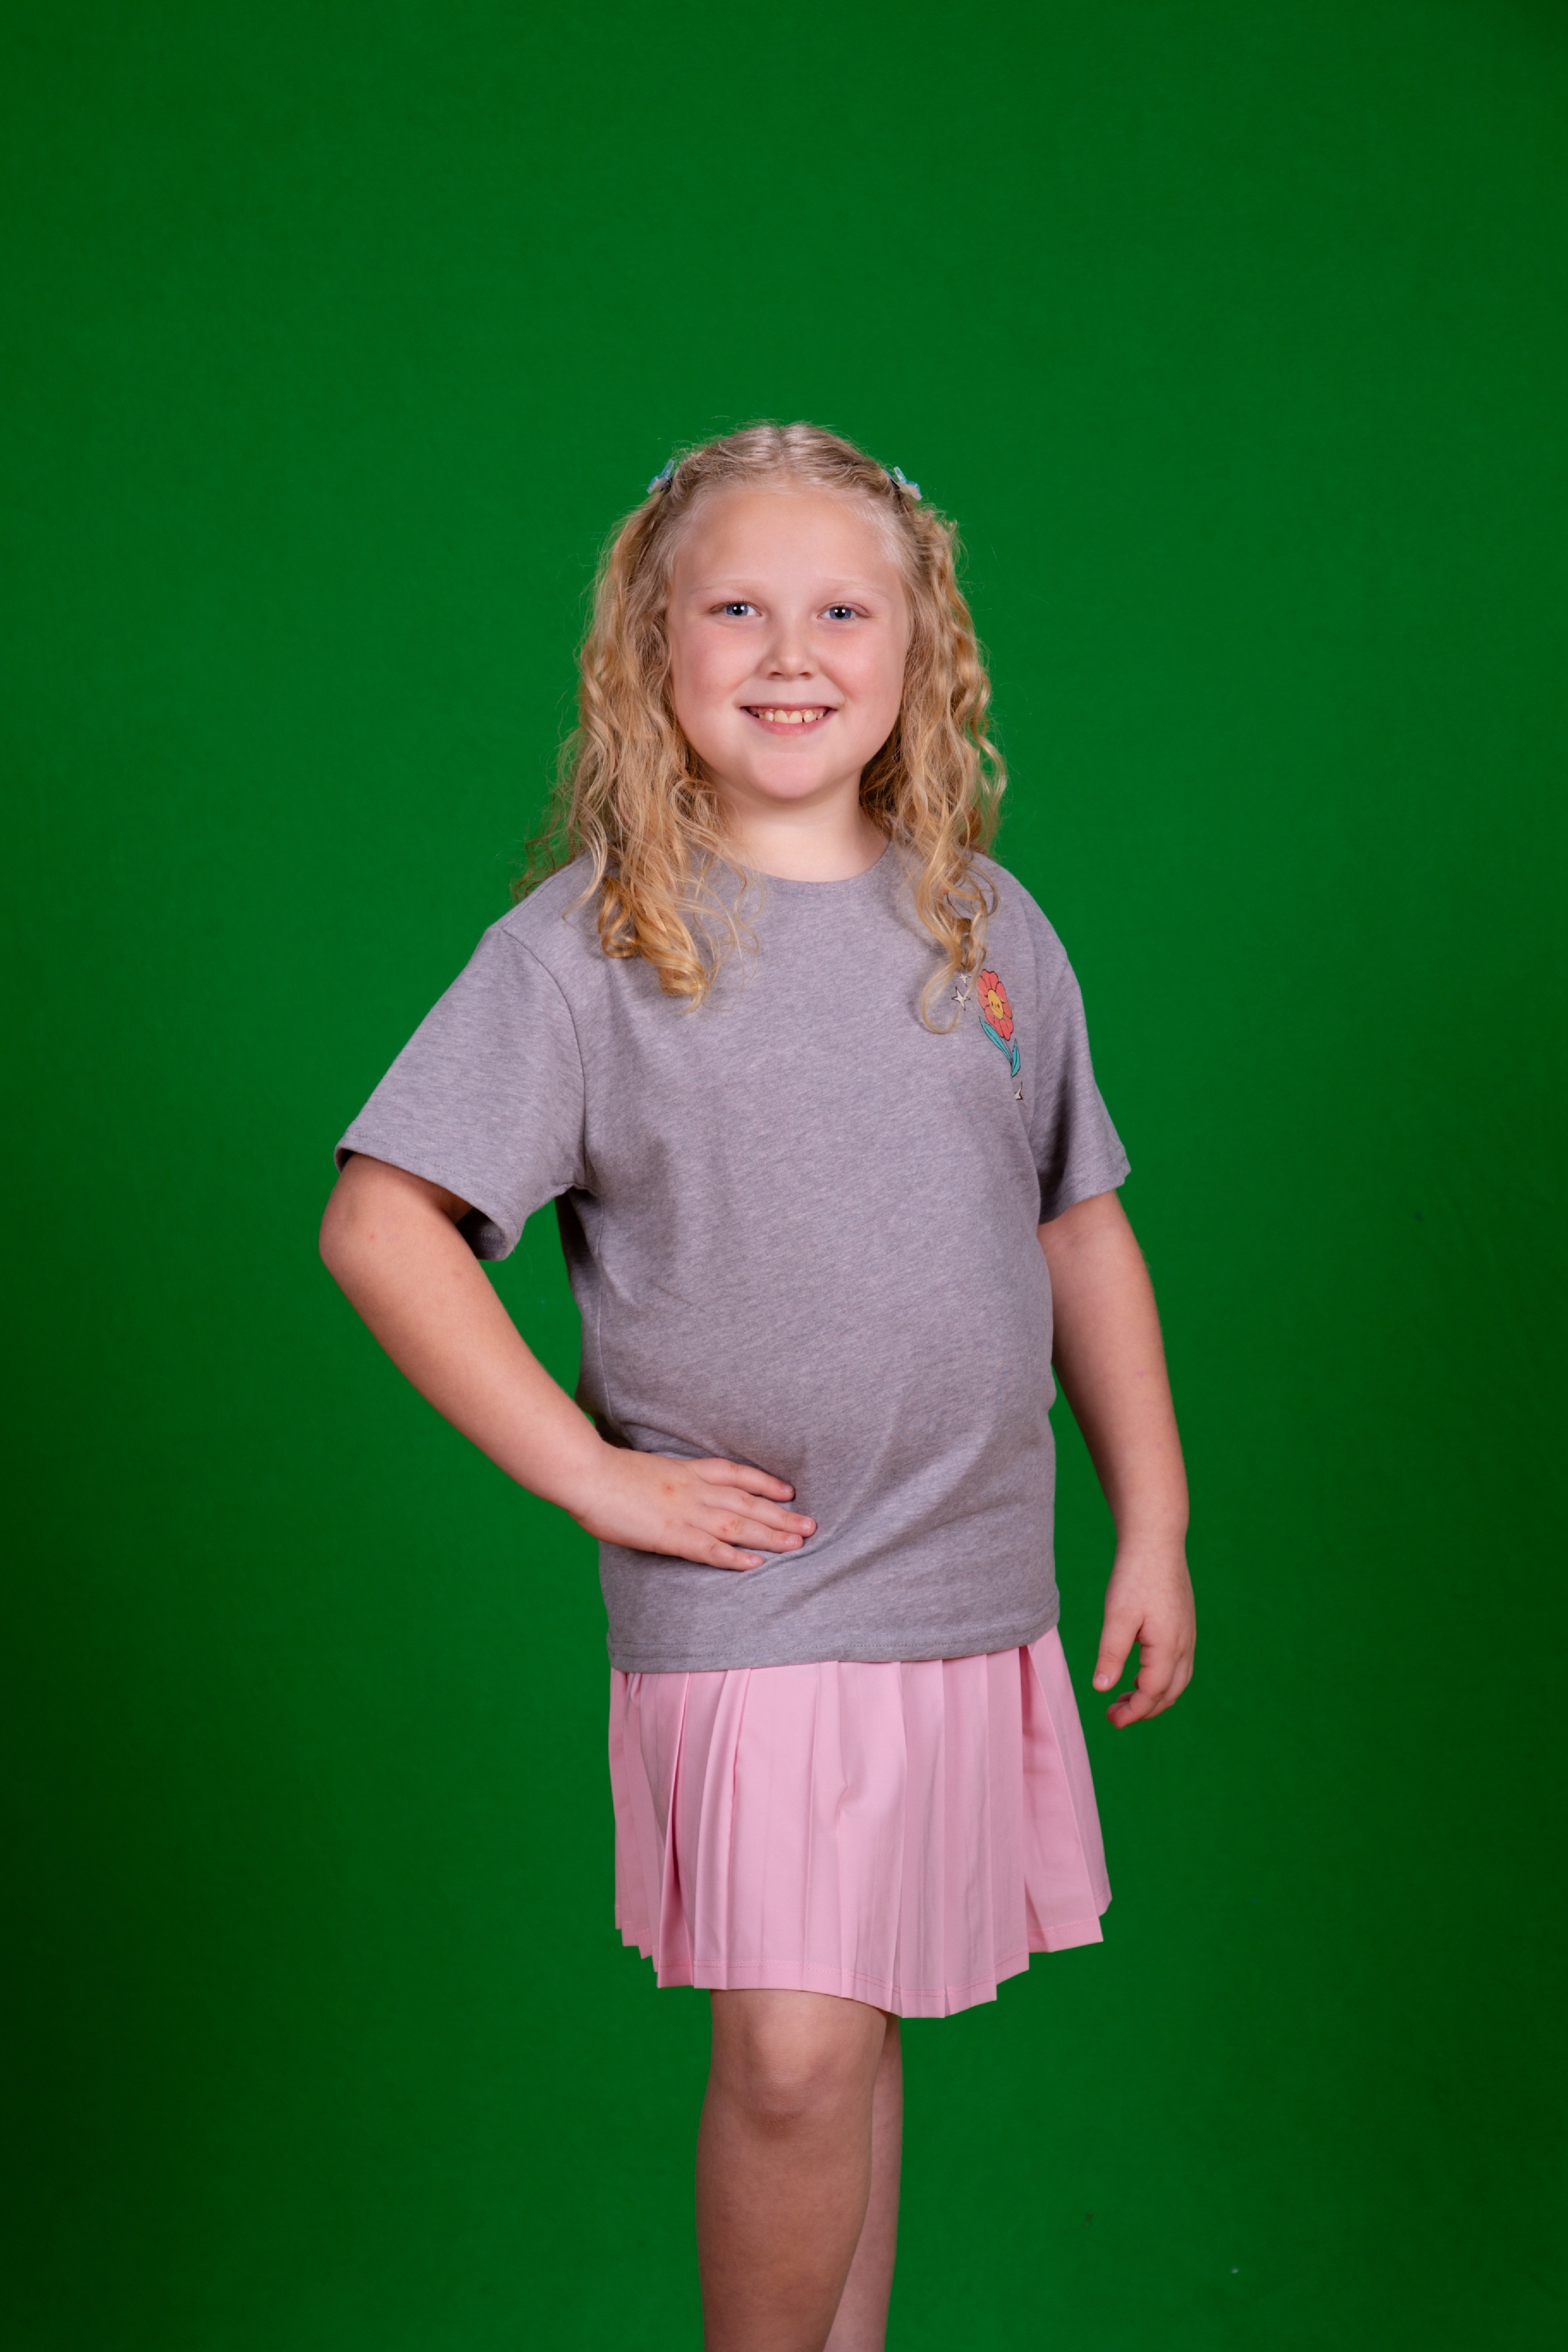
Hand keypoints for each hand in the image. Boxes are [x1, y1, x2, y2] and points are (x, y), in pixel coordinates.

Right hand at [570, 1444, 815, 1569]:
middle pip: (747, 1501)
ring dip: (771, 1534)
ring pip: (739, 1524)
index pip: (735, 1474)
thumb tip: (664, 1488)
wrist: (586, 1473)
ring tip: (799, 1543)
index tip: (788, 1490)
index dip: (765, 1483)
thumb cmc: (603, 1470)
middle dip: (781, 1514)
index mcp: (685, 1470)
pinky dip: (735, 1557)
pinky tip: (756, 1565)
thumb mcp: (642, 1467)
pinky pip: (710, 1549)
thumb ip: (661, 1479)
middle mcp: (693, 1489)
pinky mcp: (671, 1534)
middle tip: (811, 1524)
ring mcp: (685, 1511)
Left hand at [1092, 1540, 1194, 1726]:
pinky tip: (1139, 1675)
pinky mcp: (1184, 1626)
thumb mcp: (1118, 1617)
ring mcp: (1188, 1636)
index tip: (1111, 1720)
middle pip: (1169, 1693)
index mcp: (1168, 1646)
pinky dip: (1160, 1680)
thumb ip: (1111, 1655)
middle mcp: (1184, 1645)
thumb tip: (1102, 1689)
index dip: (1133, 1712)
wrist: (1156, 1542)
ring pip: (1176, 1681)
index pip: (1153, 1693)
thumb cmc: (1135, 1576)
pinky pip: (1178, 1666)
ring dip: (1153, 1697)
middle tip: (1113, 1715)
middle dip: (1144, 1710)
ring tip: (1125, 1700)